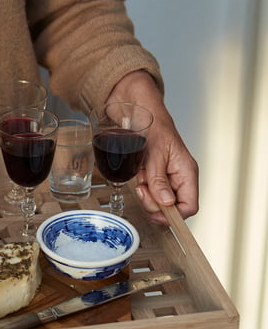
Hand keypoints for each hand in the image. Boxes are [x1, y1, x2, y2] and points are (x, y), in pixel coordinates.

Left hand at [105, 71, 198, 224]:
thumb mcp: (155, 154)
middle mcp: (178, 177)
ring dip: (145, 193)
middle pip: (170, 207)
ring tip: (140, 176)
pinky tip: (138, 174)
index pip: (190, 206)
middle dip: (153, 202)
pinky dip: (140, 186)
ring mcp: (165, 177)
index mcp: (186, 172)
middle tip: (143, 186)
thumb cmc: (153, 126)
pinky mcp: (153, 175)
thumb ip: (159, 180)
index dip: (174, 216)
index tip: (156, 216)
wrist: (139, 112)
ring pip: (157, 200)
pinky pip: (148, 190)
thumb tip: (166, 203)